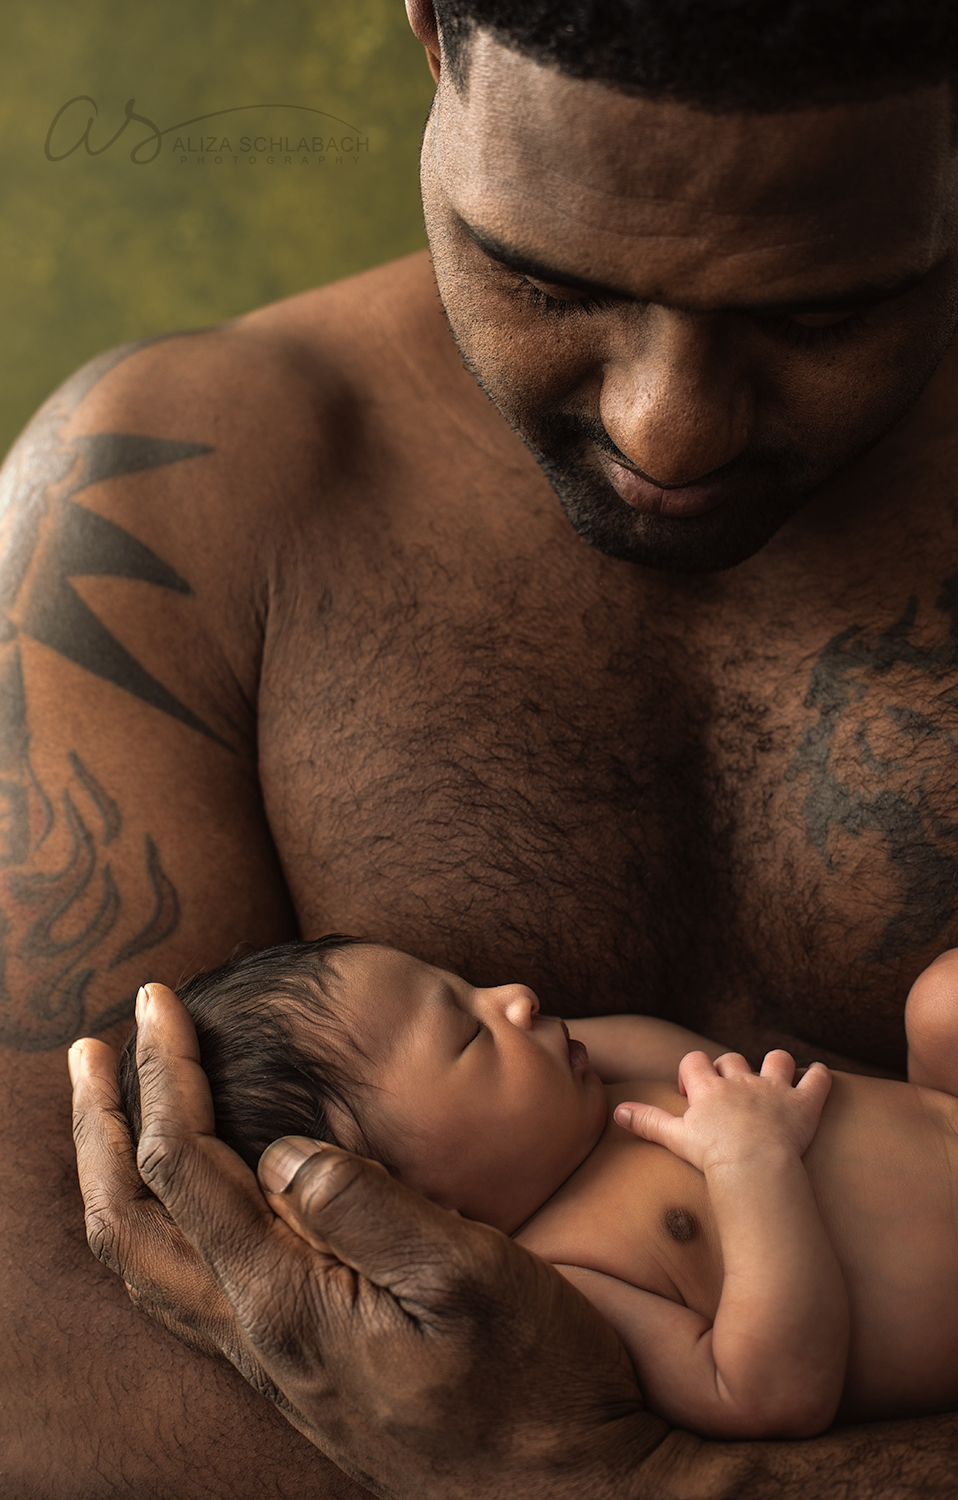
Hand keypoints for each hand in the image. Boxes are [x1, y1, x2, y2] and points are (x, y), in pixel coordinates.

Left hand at [70, 982, 665, 1497]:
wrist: (559, 1492)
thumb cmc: (532, 1379)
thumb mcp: (468, 1275)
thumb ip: (366, 1205)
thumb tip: (282, 1150)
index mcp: (287, 1299)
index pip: (182, 1167)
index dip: (163, 1074)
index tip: (159, 1000)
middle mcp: (256, 1334)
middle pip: (127, 1223)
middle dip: (98, 1125)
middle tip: (90, 1047)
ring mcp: (269, 1357)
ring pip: (145, 1262)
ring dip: (114, 1172)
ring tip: (109, 1106)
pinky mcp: (294, 1365)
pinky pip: (184, 1286)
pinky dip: (158, 1216)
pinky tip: (184, 1191)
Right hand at [613, 1050, 831, 1173]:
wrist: (753, 1167)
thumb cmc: (712, 1155)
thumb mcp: (675, 1137)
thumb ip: (648, 1121)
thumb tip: (618, 1111)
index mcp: (709, 1088)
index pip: (694, 1061)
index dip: (691, 1072)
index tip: (692, 1092)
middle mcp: (741, 1081)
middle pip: (731, 1059)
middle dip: (729, 1069)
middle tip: (728, 1093)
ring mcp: (774, 1089)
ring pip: (776, 1059)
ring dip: (775, 1065)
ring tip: (774, 1077)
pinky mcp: (803, 1103)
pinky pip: (817, 1079)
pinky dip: (820, 1076)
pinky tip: (819, 1076)